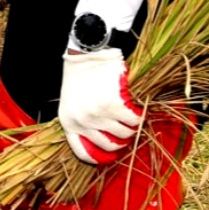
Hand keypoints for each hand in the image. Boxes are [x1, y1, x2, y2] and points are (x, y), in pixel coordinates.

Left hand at [59, 48, 143, 164]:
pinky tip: (138, 108)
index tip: (111, 156)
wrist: (87, 52)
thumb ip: (82, 121)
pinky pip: (134, 119)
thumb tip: (105, 140)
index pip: (83, 152)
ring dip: (132, 127)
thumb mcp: (72, 102)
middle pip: (110, 145)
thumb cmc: (80, 75)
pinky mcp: (114, 104)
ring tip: (133, 117)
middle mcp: (82, 122)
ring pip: (125, 133)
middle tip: (128, 130)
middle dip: (122, 140)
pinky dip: (140, 116)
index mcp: (69, 123)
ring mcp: (98, 114)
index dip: (99, 158)